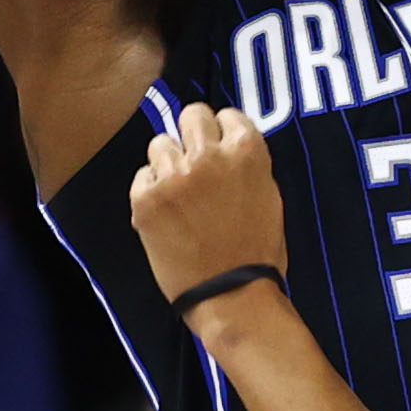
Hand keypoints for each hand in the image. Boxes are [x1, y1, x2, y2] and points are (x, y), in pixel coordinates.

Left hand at [129, 104, 288, 310]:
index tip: (220, 148)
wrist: (231, 295)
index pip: (227, 115)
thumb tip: (226, 145)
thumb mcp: (268, 196)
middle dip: (193, 134)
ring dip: (169, 163)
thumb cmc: (256, 253)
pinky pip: (141, 176)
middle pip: (191, 115)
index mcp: (247, 151)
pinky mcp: (146, 198)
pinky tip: (167, 213)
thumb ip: (246, 164)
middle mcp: (209, 155)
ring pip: (161, 144)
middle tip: (195, 159)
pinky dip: (151, 191)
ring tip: (180, 193)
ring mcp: (175, 175)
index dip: (223, 133)